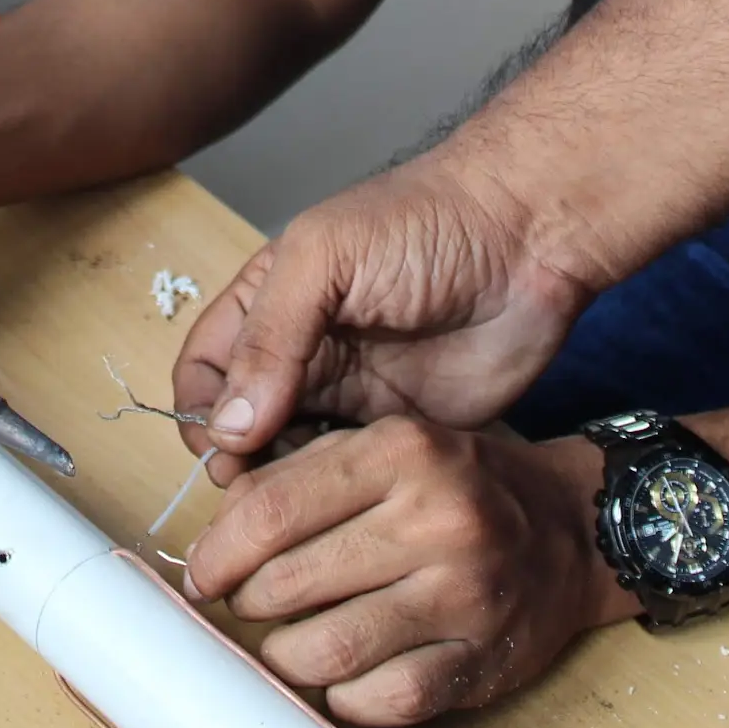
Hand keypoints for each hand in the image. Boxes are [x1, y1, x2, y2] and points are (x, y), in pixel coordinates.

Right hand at [170, 157, 587, 476]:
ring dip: (285, 486)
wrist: (528, 241)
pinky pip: (353, 476)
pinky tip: (347, 502)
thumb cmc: (422, 225)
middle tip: (256, 491)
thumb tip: (228, 424)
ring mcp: (351, 397)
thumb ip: (271, 337)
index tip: (219, 448)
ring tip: (301, 501)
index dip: (200, 411)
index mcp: (268, 305)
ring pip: (292, 460)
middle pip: (241, 428)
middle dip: (238, 463)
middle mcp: (302, 357)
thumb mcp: (326, 259)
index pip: (203, 370)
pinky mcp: (400, 432)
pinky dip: (339, 496)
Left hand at [179, 415, 622, 726]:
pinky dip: (343, 693)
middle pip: (289, 584)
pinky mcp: (481, 659)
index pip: (272, 510)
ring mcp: (465, 596)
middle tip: (246, 601)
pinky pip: (381, 700)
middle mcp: (439, 520)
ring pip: (326, 651)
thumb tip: (218, 530)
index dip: (220, 551)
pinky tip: (344, 669)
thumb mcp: (386, 445)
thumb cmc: (459, 484)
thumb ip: (301, 474)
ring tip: (288, 637)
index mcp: (405, 451)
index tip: (204, 570)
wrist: (571, 528)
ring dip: (285, 653)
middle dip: (248, 601)